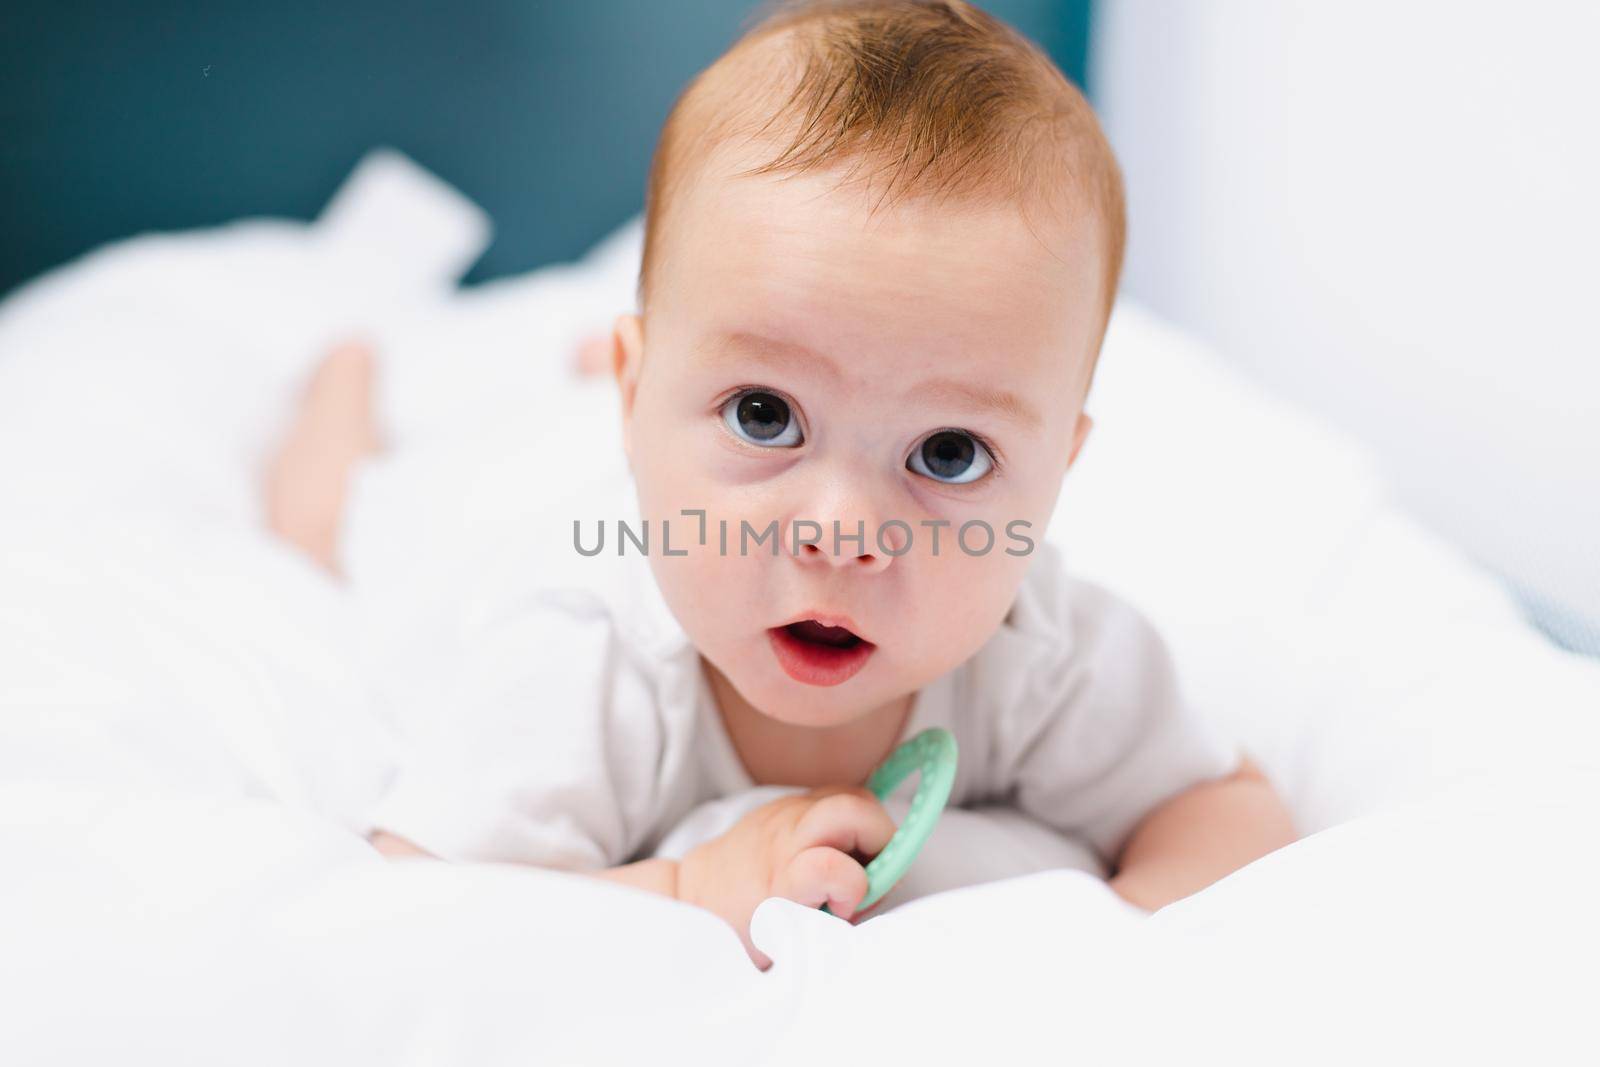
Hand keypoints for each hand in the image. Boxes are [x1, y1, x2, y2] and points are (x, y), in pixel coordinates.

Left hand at [676, 786, 896, 967]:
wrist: (695, 894)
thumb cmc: (741, 927)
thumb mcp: (785, 946)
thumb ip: (830, 933)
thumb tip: (870, 907)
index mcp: (780, 882)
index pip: (829, 867)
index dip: (855, 889)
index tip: (846, 910)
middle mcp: (783, 839)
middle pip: (853, 810)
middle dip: (883, 840)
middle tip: (876, 873)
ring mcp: (785, 813)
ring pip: (852, 796)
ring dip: (869, 829)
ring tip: (859, 862)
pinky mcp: (786, 803)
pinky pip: (836, 797)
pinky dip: (851, 822)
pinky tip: (840, 850)